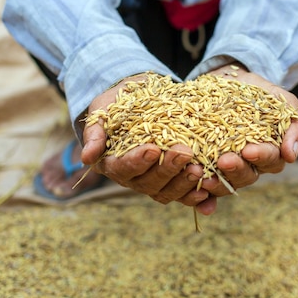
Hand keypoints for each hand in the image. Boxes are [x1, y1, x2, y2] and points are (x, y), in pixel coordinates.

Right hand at [81, 73, 215, 212]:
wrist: (140, 99)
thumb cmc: (118, 104)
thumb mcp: (103, 111)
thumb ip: (96, 132)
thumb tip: (87, 157)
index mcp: (114, 164)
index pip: (124, 168)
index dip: (138, 161)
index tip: (153, 148)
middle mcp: (135, 179)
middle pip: (149, 183)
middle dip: (168, 169)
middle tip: (185, 152)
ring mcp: (156, 182)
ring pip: (169, 192)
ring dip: (185, 184)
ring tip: (200, 169)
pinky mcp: (176, 181)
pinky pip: (186, 196)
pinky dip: (198, 198)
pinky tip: (210, 196)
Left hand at [197, 63, 297, 202]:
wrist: (228, 80)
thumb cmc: (260, 93)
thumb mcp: (282, 103)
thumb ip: (294, 126)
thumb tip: (291, 155)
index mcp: (270, 153)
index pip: (270, 160)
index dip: (261, 157)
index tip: (249, 150)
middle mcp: (248, 165)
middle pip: (247, 176)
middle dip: (236, 170)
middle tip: (224, 161)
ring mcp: (226, 168)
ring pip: (225, 184)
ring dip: (216, 184)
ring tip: (204, 176)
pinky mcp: (205, 167)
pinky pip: (204, 189)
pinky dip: (202, 199)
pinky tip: (199, 200)